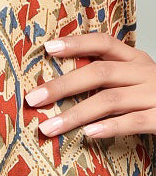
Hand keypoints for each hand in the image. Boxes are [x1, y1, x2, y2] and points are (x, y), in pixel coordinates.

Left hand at [24, 32, 155, 138]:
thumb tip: (64, 82)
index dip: (76, 43)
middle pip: (99, 72)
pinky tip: (88, 134)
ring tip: (48, 126)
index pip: (103, 42)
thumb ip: (110, 75)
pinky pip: (134, 122)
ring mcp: (155, 95)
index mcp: (137, 59)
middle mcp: (145, 72)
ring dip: (75, 114)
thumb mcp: (137, 79)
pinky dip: (109, 127)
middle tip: (33, 98)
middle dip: (62, 85)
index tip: (47, 48)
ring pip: (110, 99)